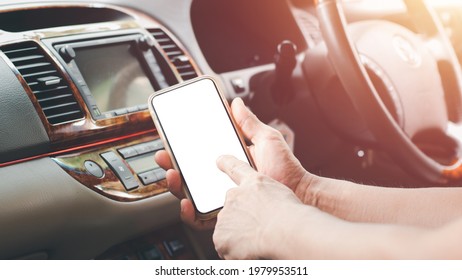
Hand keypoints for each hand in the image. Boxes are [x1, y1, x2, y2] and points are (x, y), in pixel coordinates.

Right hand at [155, 97, 309, 229]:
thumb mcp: (266, 138)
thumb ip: (249, 123)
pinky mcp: (226, 214)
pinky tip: (187, 202)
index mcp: (230, 160)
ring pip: (191, 194)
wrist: (298, 191)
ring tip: (173, 175)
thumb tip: (235, 103)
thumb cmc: (286, 168)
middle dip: (171, 164)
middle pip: (189, 173)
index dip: (182, 148)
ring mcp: (223, 197)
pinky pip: (202, 217)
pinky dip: (189, 213)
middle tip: (164, 156)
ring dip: (176, 185)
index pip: (199, 154)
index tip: (171, 139)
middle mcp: (222, 179)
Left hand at [213, 155, 303, 258]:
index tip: (218, 160)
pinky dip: (234, 252)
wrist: (286, 229)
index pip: (235, 168)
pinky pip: (225, 246)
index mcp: (253, 183)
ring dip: (239, 235)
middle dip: (242, 219)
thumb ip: (267, 198)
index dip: (226, 162)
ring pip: (229, 228)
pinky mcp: (220, 235)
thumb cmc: (292, 215)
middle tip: (259, 231)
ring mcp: (225, 215)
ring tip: (258, 242)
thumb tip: (264, 211)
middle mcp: (235, 195)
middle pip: (233, 208)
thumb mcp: (281, 195)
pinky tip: (250, 252)